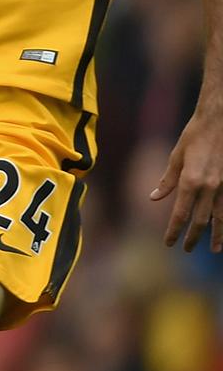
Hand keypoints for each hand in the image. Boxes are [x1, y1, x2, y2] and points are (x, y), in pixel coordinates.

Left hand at [153, 105, 222, 250]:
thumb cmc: (195, 135)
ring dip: (217, 234)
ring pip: (221, 216)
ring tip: (214, 249)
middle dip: (194, 237)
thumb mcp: (176, 156)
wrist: (220, 120)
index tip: (168, 242)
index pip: (181, 214)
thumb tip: (154, 198)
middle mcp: (210, 187)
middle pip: (201, 220)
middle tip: (187, 250)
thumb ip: (167, 180)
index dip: (174, 230)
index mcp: (191, 181)